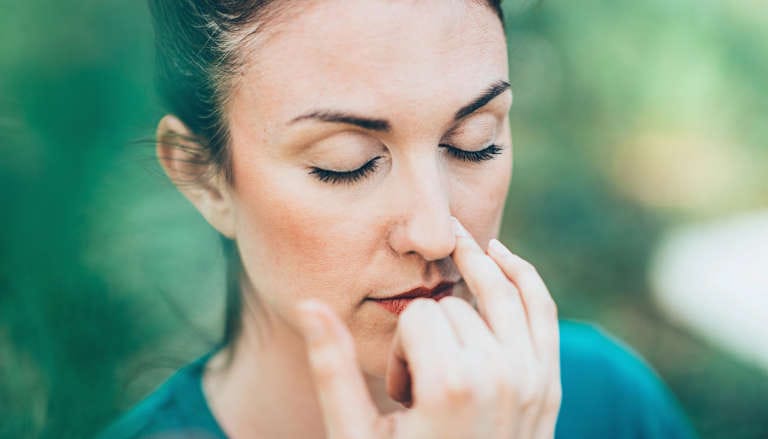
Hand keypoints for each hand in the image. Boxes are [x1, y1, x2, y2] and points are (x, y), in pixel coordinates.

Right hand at [296, 216, 561, 438]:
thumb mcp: (356, 435)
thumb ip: (333, 369)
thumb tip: (310, 304)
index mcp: (451, 387)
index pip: (417, 318)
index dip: (399, 350)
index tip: (402, 394)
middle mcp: (500, 376)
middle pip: (453, 307)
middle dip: (430, 336)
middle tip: (423, 388)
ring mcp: (532, 378)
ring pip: (500, 291)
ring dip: (472, 275)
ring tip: (452, 256)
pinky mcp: (549, 383)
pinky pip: (543, 309)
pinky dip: (524, 275)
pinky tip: (501, 255)